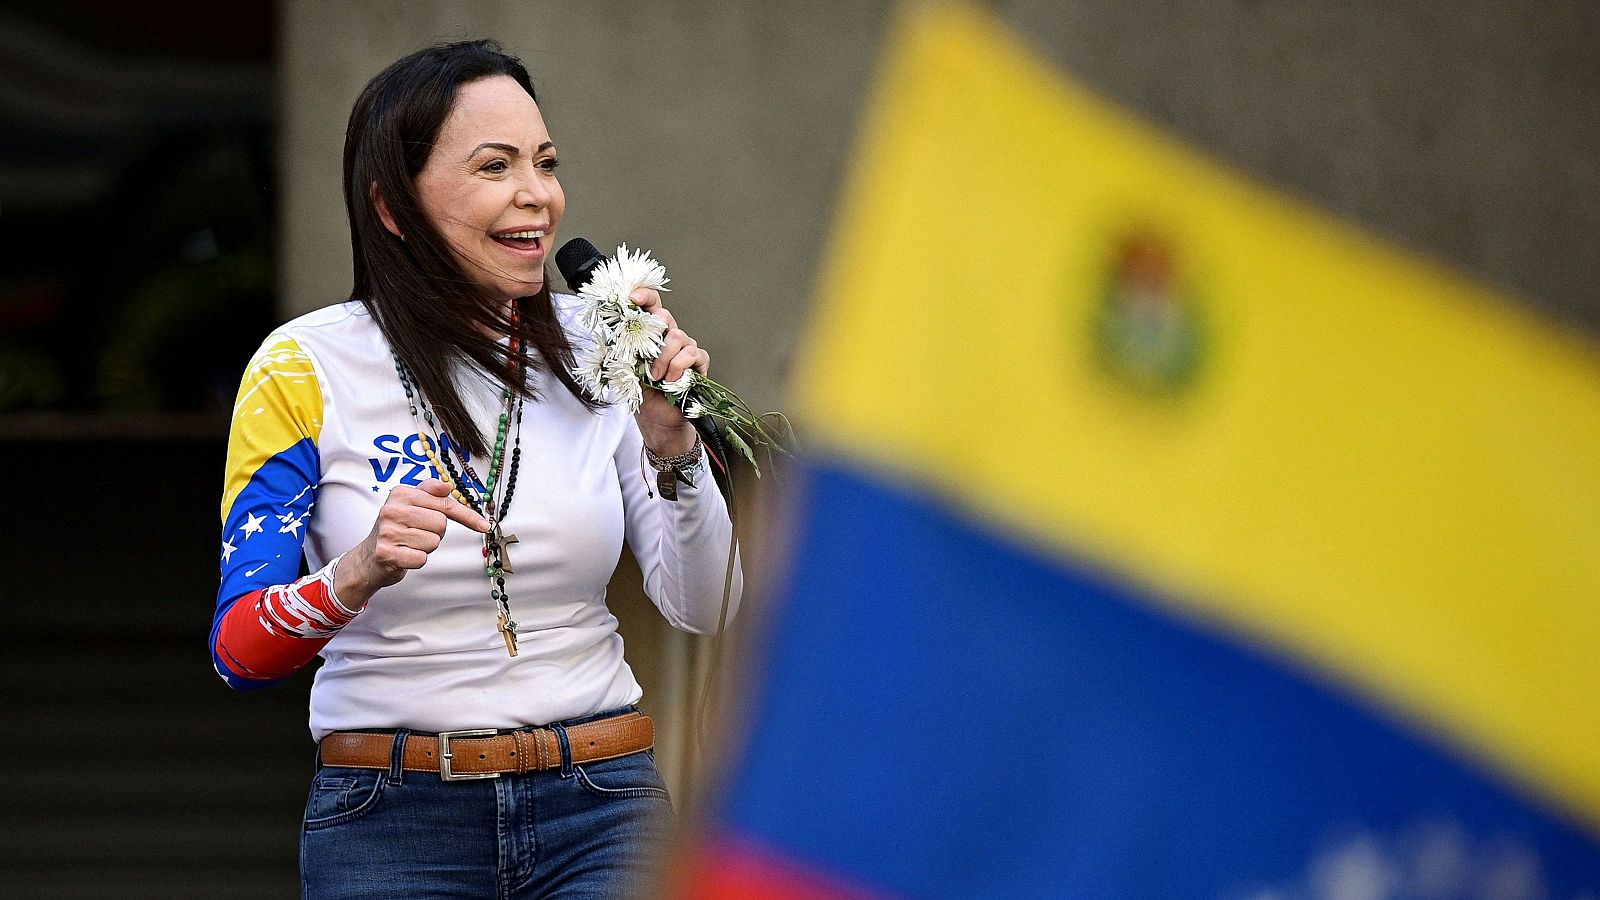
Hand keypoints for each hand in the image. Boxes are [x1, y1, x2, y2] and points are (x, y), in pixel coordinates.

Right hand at [334, 479, 490, 609]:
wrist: (369, 558)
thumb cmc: (396, 530)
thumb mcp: (410, 505)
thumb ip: (430, 493)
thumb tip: (447, 486)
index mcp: (401, 493)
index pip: (444, 503)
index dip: (466, 515)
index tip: (483, 524)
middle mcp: (392, 509)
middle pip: (441, 524)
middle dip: (435, 533)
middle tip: (417, 533)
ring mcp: (388, 531)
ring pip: (433, 542)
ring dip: (426, 547)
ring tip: (409, 544)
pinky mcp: (387, 553)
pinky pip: (422, 558)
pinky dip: (417, 560)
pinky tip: (404, 555)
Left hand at [631, 287, 708, 454]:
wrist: (657, 417)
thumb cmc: (642, 391)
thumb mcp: (626, 365)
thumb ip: (623, 345)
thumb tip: (612, 326)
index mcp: (652, 332)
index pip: (651, 304)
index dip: (644, 295)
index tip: (632, 297)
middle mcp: (670, 335)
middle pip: (664, 317)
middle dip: (651, 335)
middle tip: (643, 357)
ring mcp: (686, 347)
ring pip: (678, 337)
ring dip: (663, 359)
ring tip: (656, 377)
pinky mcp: (699, 362)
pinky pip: (692, 354)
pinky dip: (679, 367)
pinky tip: (672, 380)